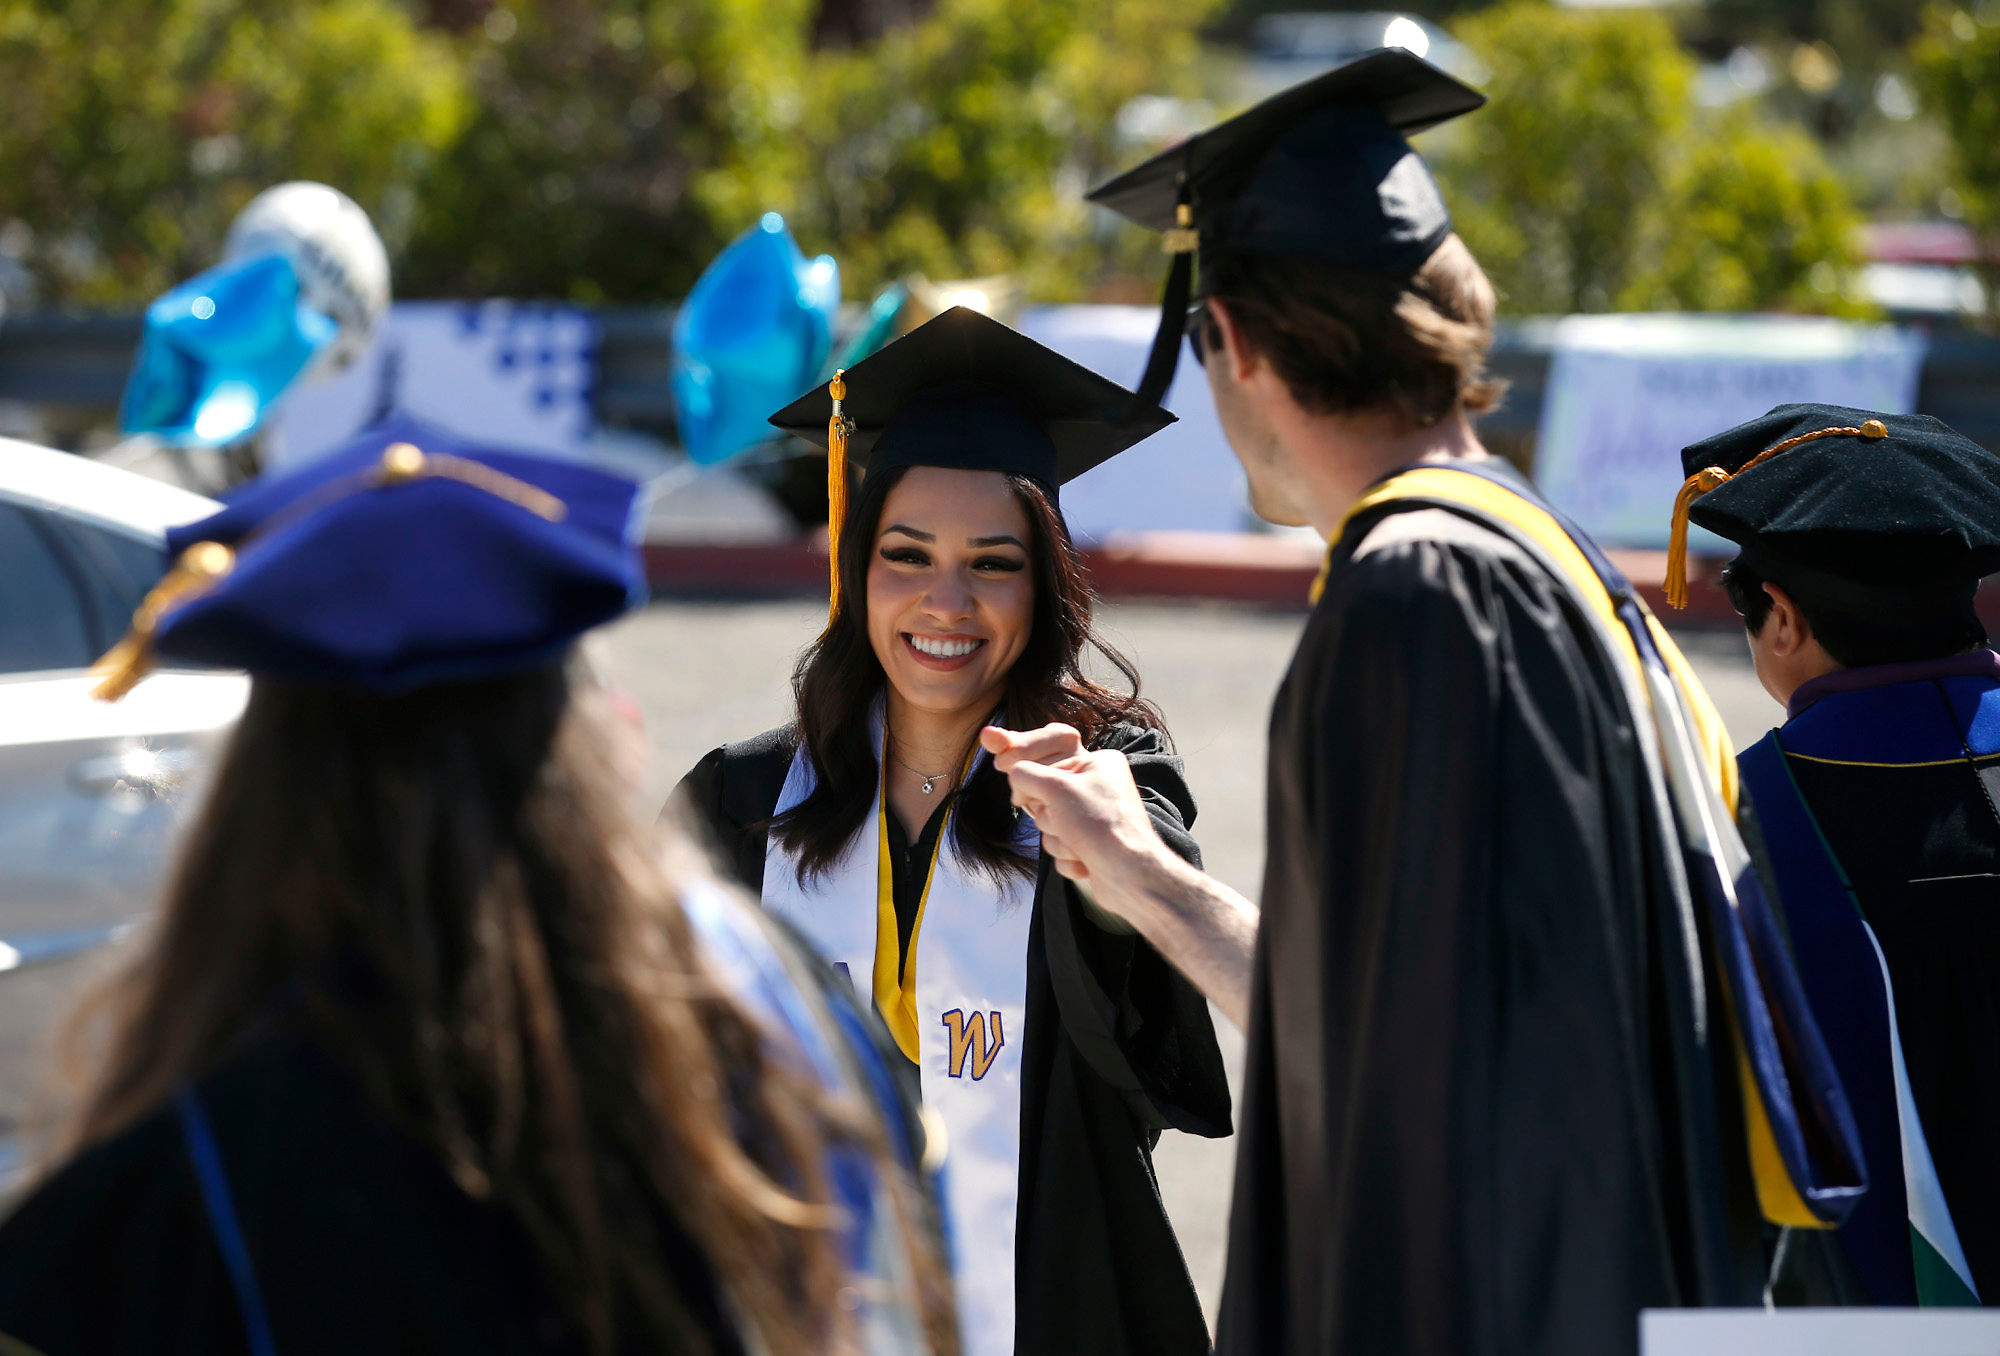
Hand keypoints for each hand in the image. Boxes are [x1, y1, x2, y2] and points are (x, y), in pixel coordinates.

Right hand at [982, 725, 1258, 1026]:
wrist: (1130, 877)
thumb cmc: (1100, 824)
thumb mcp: (1056, 788)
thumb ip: (1025, 773)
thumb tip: (1013, 773)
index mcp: (1098, 762)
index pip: (1049, 746)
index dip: (1024, 755)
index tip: (1000, 763)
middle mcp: (1097, 786)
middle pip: (1043, 791)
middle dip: (1047, 812)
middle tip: (1061, 818)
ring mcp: (1093, 818)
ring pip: (1048, 823)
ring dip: (1058, 838)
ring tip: (1079, 843)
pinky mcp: (1089, 846)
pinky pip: (1059, 846)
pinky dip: (1068, 857)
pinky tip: (1086, 861)